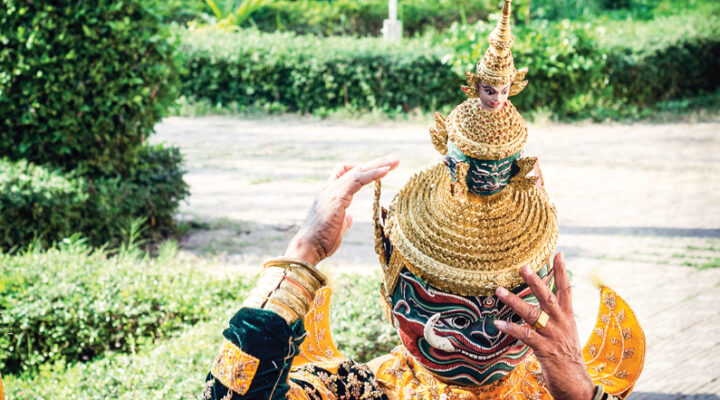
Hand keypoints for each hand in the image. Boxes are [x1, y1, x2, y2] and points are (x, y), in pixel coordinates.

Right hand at [284, 155, 398, 265]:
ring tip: (395, 161)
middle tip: (394, 159)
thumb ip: (344, 219)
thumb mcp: (336, 227)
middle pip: (355, 168)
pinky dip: (373, 174)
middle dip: (376, 163)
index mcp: (329, 195)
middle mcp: (330, 189)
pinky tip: (386, 171)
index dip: (362, 169)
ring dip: (378, 165)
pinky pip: (358, 180)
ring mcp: (332, 191)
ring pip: (358, 171)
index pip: (344, 173)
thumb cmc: (321, 241)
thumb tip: (350, 218)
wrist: (308, 248)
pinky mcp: (338, 197)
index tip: (380, 170)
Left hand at [494, 252, 594, 399]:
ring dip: (514, 301)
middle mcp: (561, 324)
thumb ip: (554, 320)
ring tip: (499, 291)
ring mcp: (554, 336)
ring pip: (533, 314)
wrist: (578, 385)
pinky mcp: (546, 350)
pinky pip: (526, 336)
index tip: (558, 253)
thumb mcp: (564, 335)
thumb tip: (541, 308)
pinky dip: (512, 328)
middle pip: (547, 297)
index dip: (562, 272)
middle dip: (535, 281)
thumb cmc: (567, 359)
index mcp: (567, 318)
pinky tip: (499, 323)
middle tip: (523, 266)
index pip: (566, 290)